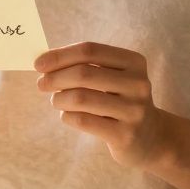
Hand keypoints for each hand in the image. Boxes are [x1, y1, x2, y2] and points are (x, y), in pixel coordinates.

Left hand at [35, 42, 168, 168]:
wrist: (150, 138)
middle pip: (84, 74)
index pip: (90, 50)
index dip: (60, 55)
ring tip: (56, 101)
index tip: (39, 63)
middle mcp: (137, 84)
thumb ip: (85, 66)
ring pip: (80, 98)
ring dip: (59, 98)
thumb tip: (44, 62)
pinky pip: (83, 120)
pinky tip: (67, 115)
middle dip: (55, 77)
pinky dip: (67, 116)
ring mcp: (133, 111)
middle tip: (41, 84)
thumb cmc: (120, 101)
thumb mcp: (113, 78)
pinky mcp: (124, 135)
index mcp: (134, 62)